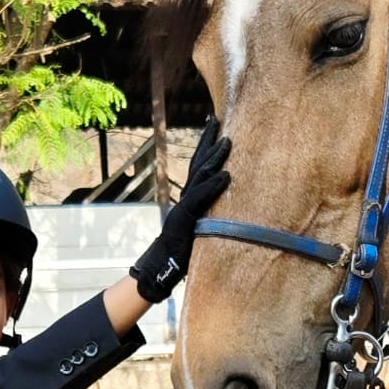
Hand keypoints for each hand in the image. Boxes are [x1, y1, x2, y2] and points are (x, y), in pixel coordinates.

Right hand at [129, 117, 231, 302]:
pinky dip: (214, 186)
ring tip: (228, 141)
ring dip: (215, 158)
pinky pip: (201, 200)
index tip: (216, 126)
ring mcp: (185, 208)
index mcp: (191, 199)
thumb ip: (208, 217)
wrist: (160, 269)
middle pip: (198, 163)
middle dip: (209, 140)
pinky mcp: (186, 221)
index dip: (208, 146)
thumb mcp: (199, 230)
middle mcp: (187, 199)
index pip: (200, 167)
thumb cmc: (181, 253)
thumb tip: (225, 212)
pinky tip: (226, 175)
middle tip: (217, 118)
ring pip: (200, 176)